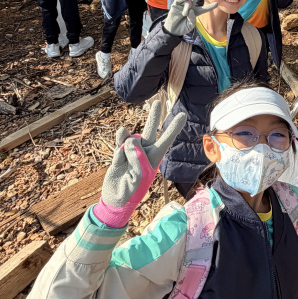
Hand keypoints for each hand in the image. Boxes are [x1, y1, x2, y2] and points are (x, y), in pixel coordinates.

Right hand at [92, 101, 186, 227]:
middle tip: (157, 101)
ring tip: (125, 159)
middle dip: (154, 116)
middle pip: (150, 130)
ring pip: (131, 137)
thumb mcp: (138, 178)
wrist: (114, 198)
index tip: (183, 115)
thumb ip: (136, 159)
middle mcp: (144, 151)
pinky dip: (118, 145)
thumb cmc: (131, 191)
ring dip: (127, 142)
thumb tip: (131, 141)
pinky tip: (118, 152)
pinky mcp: (119, 151)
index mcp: (154, 158)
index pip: (165, 140)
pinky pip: (120, 141)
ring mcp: (131, 150)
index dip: (173, 128)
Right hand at [164, 0, 217, 36]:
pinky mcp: (175, 5)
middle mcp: (190, 7)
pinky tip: (185, 5)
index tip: (216, 4)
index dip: (210, 6)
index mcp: (195, 12)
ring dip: (188, 5)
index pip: (203, 9)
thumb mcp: (190, 25)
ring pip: (187, 0)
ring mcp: (182, 5)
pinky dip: (183, 1)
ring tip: (185, 13)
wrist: (173, 31)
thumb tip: (191, 10)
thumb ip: (192, 19)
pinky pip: (179, 0)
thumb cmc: (182, 28)